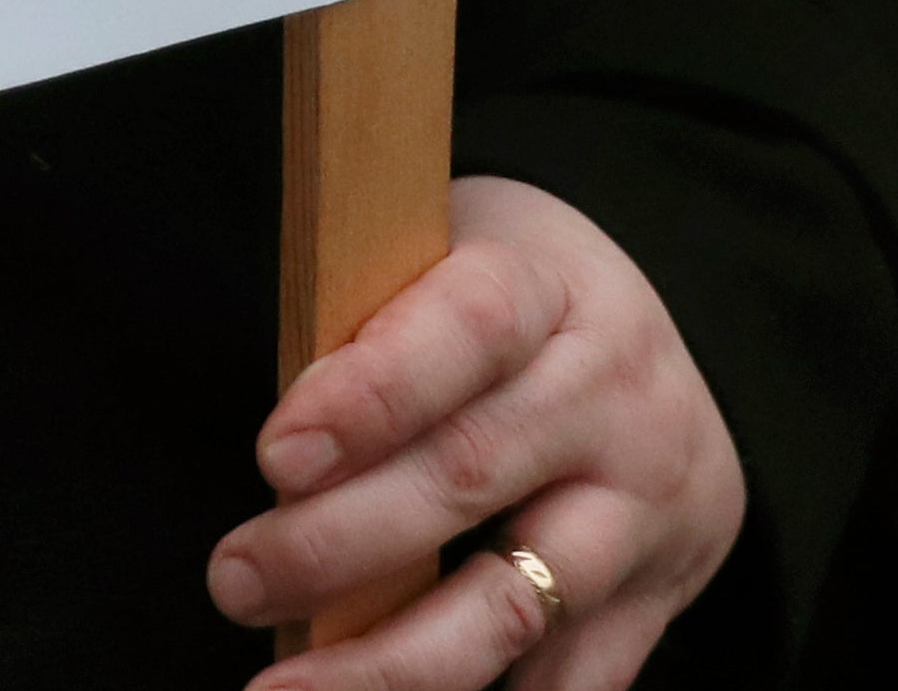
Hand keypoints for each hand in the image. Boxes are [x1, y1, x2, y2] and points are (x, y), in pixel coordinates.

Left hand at [209, 177, 744, 690]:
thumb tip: (278, 426)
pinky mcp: (655, 601)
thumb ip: (371, 313)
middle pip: (471, 475)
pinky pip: (568, 682)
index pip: (468, 329)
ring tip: (284, 688)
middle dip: (336, 542)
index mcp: (550, 288)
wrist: (662, 358)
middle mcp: (613, 396)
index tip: (276, 456)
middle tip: (236, 580)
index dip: (372, 394)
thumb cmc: (511, 304)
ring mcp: (645, 508)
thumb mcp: (451, 251)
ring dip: (392, 661)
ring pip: (516, 603)